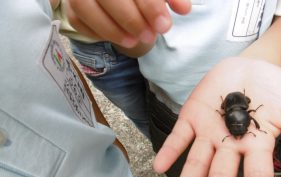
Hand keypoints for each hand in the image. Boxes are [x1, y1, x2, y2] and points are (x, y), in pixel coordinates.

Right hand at [65, 0, 190, 46]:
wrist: (124, 0)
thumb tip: (184, 9)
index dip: (150, 6)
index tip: (165, 26)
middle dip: (131, 20)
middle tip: (151, 36)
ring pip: (84, 6)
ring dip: (111, 30)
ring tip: (134, 42)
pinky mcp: (70, 4)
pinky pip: (77, 20)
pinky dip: (97, 32)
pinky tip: (119, 38)